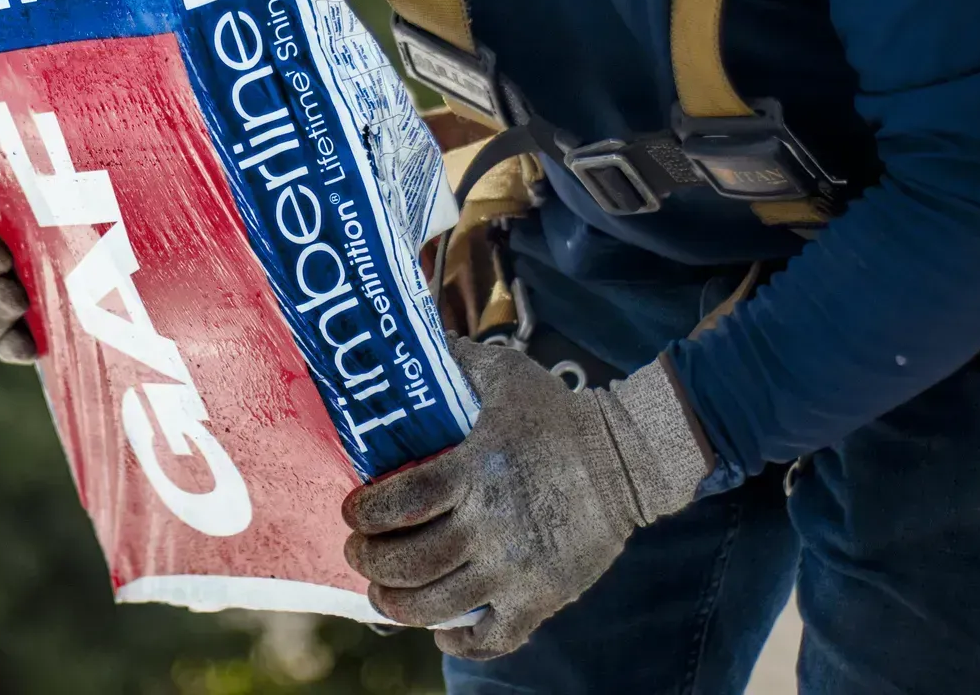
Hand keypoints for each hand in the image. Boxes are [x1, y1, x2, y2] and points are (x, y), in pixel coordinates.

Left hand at [342, 338, 708, 658]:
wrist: (627, 460)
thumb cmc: (556, 414)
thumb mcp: (505, 373)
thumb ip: (455, 359)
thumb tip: (409, 337)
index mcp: (476, 468)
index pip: (399, 502)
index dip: (364, 514)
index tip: (352, 513)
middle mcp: (492, 523)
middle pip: (408, 561)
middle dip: (369, 561)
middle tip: (359, 551)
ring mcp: (517, 567)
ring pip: (437, 606)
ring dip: (397, 604)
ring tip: (383, 592)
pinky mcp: (543, 597)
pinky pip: (492, 638)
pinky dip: (459, 642)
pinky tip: (443, 629)